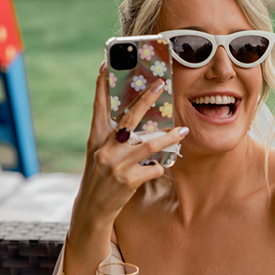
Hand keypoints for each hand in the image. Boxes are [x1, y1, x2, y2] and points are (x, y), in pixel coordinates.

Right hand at [72, 61, 188, 235]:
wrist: (92, 209)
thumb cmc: (99, 178)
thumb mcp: (99, 155)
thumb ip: (112, 138)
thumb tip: (133, 121)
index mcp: (95, 140)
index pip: (98, 108)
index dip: (102, 86)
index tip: (106, 65)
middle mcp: (104, 150)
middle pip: (128, 119)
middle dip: (145, 100)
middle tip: (159, 84)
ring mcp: (116, 165)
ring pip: (149, 144)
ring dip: (169, 137)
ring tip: (182, 130)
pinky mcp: (128, 181)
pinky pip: (153, 168)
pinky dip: (159, 166)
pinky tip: (159, 167)